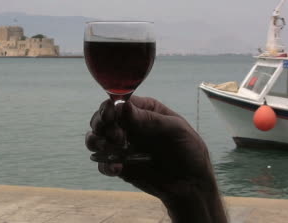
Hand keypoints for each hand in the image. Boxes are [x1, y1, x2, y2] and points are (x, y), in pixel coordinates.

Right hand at [85, 96, 226, 222]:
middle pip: (102, 118)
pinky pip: (102, 162)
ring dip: (96, 141)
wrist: (192, 184)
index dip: (110, 107)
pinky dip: (104, 164)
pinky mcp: (120, 165)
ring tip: (110, 148)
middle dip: (101, 125)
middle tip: (116, 136)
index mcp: (143, 110)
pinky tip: (117, 168)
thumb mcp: (176, 130)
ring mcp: (123, 145)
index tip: (110, 116)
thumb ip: (149, 119)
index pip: (119, 102)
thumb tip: (124, 106)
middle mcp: (129, 125)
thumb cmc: (189, 150)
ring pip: (95, 138)